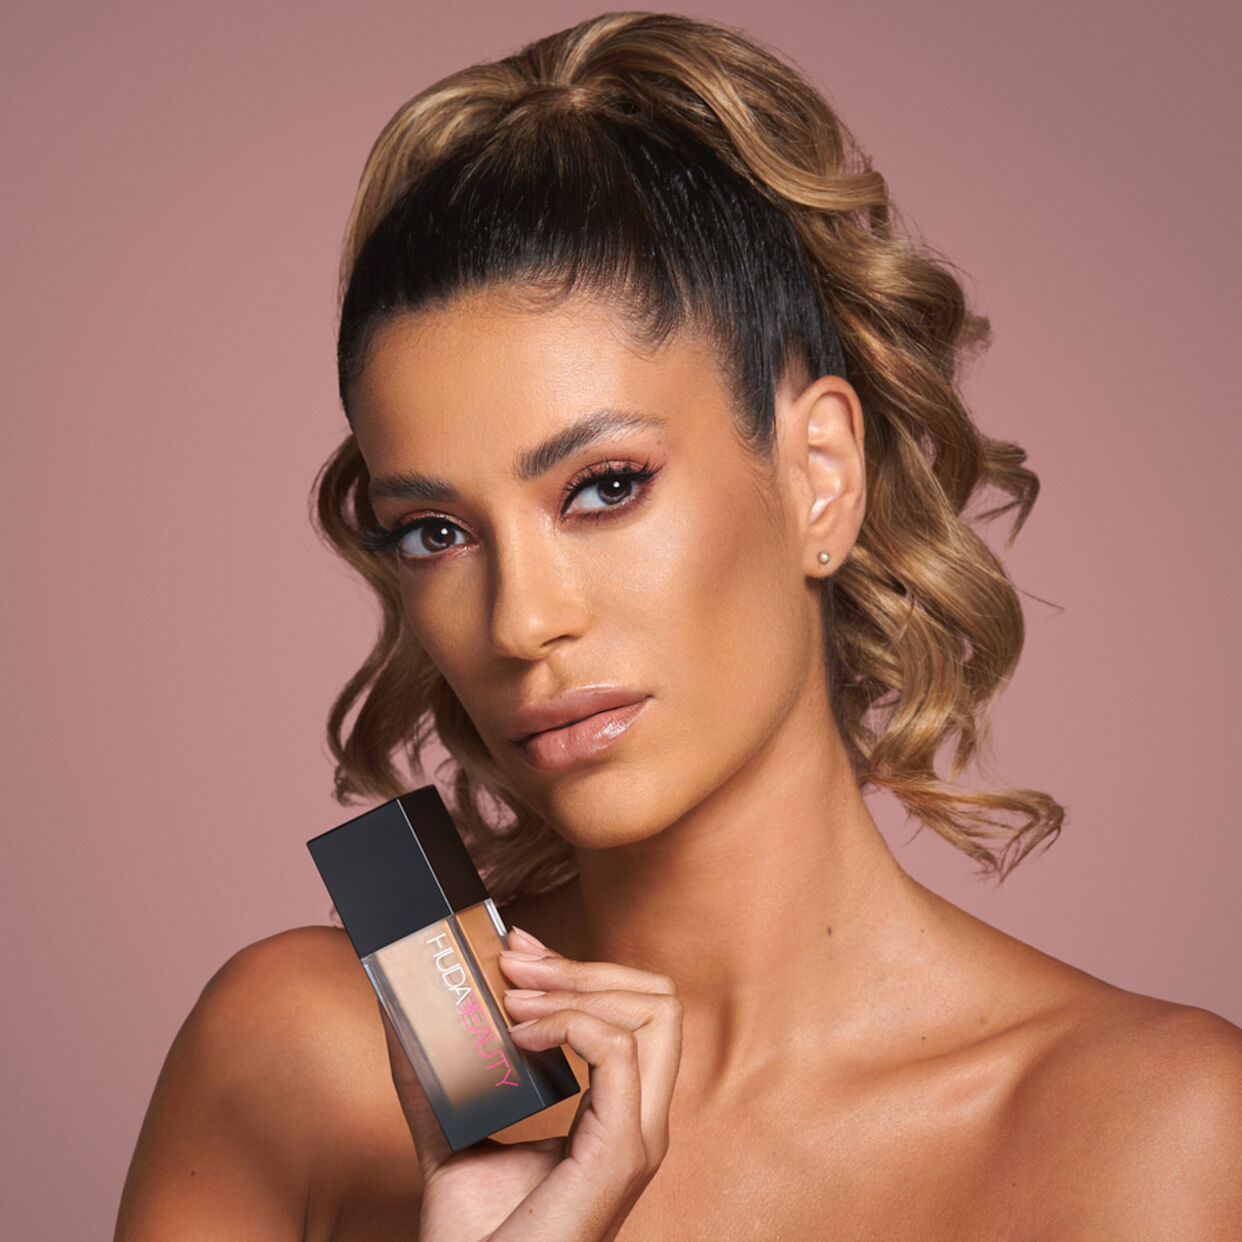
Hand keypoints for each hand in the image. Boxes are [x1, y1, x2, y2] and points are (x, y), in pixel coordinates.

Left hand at [382, 924, 683, 1241]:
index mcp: (615, 1112)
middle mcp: (639, 1120)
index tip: (518, 948)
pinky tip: (518, 1034)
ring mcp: (636, 1137)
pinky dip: (568, 1023)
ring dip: (579, 986)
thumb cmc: (472, 1235)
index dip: (582, 966)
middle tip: (516, 960)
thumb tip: (396, 1006)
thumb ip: (433, 1071)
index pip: (637, 1011)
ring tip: (514, 997)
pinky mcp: (619, 1154)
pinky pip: (619, 1052)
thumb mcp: (452, 1131)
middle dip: (585, 963)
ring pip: (658, 1014)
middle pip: (660, 1001)